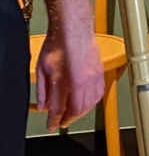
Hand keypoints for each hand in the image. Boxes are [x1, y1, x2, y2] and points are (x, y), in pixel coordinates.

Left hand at [36, 6, 103, 130]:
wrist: (73, 29)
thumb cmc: (58, 44)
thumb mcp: (42, 69)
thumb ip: (42, 90)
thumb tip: (43, 105)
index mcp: (65, 82)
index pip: (59, 109)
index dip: (54, 120)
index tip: (51, 125)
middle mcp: (81, 82)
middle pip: (77, 110)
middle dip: (69, 118)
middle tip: (62, 121)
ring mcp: (93, 78)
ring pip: (90, 104)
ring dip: (81, 112)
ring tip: (74, 114)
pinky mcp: (100, 73)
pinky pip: (98, 94)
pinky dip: (92, 102)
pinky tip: (87, 102)